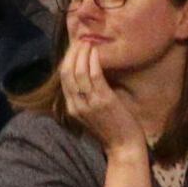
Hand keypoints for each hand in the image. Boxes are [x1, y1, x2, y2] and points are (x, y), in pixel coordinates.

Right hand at [57, 39, 149, 156]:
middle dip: (72, 54)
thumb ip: (89, 96)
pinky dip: (93, 62)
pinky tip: (96, 51)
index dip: (67, 60)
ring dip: (82, 54)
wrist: (124, 146)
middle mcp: (76, 105)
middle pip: (67, 73)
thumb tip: (91, 74)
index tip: (74, 47)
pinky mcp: (103, 101)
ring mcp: (89, 103)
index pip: (64, 79)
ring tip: (88, 42)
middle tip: (79, 40)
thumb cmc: (113, 128)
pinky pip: (94, 76)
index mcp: (72, 108)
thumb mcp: (95, 112)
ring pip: (78, 72)